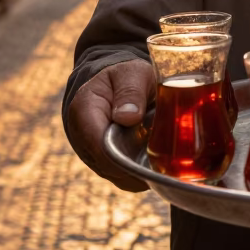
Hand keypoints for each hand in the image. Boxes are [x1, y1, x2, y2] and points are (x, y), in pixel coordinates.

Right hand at [68, 59, 154, 190]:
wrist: (115, 83)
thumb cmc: (125, 76)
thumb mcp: (132, 73)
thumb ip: (130, 92)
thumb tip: (128, 118)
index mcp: (84, 111)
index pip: (99, 146)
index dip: (125, 158)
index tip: (152, 157)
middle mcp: (82, 137)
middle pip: (109, 166)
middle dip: (138, 167)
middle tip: (166, 160)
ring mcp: (91, 153)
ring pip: (117, 176)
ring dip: (140, 171)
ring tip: (162, 158)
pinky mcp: (103, 162)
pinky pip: (122, 176)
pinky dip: (139, 172)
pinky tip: (156, 162)